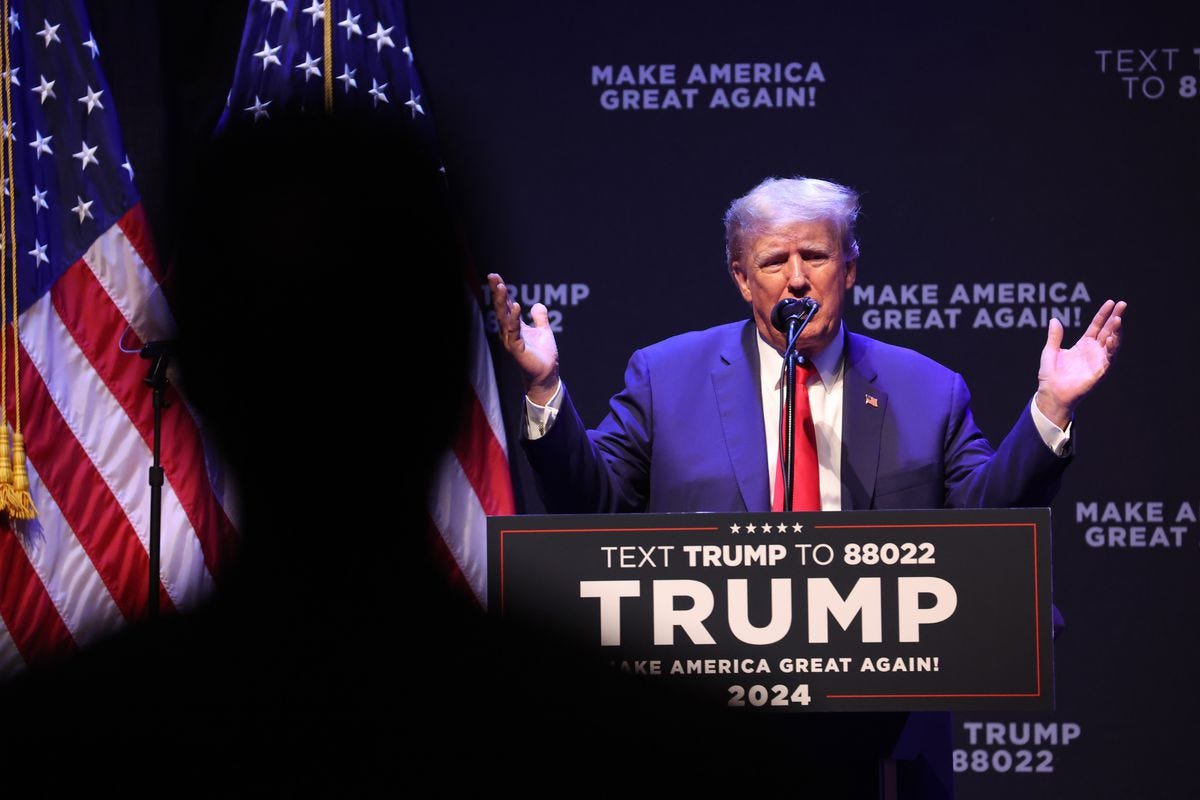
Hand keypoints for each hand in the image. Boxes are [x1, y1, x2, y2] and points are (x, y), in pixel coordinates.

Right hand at [488, 273, 559, 404]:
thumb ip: (540, 318)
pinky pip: (514, 331)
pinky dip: (513, 318)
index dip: (501, 291)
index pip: (506, 305)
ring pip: (504, 318)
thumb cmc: (543, 356)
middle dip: (497, 292)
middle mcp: (510, 332)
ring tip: (502, 287)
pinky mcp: (516, 349)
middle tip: (492, 276)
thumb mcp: (544, 331)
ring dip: (502, 302)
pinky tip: (514, 306)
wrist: (547, 375)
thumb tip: (537, 305)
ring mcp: (511, 341)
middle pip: (501, 309)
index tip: (495, 276)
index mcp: (515, 327)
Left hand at [1035, 299, 1125, 427]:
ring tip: (1118, 319)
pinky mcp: (1099, 372)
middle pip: (1108, 331)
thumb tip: (1054, 319)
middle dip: (1115, 318)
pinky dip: (1111, 349)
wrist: (1050, 393)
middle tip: (1123, 304)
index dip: (1103, 314)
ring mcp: (1098, 361)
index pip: (1097, 326)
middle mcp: (1093, 351)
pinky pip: (1109, 359)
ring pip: (1112, 343)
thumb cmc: (1050, 375)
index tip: (1111, 302)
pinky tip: (1112, 338)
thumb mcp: (1050, 351)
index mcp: (1083, 345)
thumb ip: (1055, 336)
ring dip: (1116, 332)